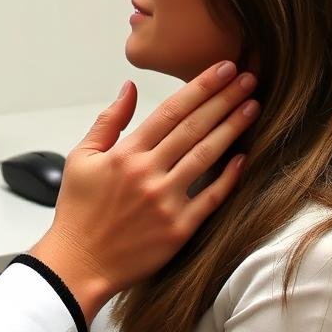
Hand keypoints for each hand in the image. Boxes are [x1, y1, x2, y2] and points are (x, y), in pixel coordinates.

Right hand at [30, 60, 257, 317]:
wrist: (79, 263)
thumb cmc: (78, 212)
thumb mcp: (81, 158)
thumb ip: (108, 121)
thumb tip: (129, 89)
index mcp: (125, 153)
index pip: (170, 110)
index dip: (200, 87)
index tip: (222, 69)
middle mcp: (148, 173)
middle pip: (194, 128)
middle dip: (224, 99)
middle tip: (248, 77)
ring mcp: (165, 201)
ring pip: (206, 156)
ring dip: (232, 129)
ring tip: (252, 107)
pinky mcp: (179, 229)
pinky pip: (211, 198)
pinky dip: (229, 177)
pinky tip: (243, 157)